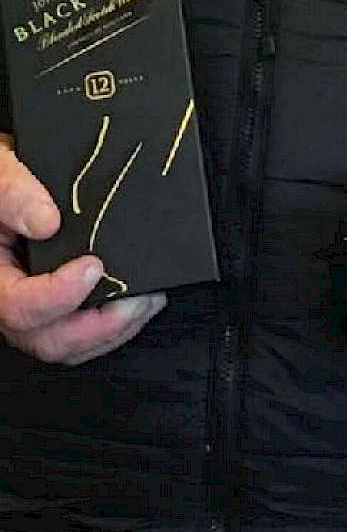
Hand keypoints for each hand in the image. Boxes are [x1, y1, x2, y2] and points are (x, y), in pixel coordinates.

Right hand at [0, 132, 165, 364]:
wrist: (5, 187)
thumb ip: (13, 193)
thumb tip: (47, 221)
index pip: (18, 307)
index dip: (59, 295)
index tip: (92, 266)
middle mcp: (9, 301)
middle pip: (48, 340)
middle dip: (100, 327)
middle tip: (139, 299)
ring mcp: (33, 307)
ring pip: (68, 344)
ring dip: (112, 331)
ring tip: (147, 300)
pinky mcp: (55, 304)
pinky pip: (78, 333)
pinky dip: (110, 327)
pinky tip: (136, 302)